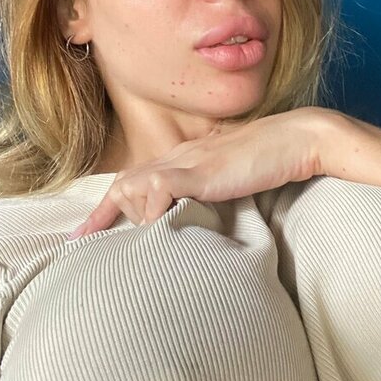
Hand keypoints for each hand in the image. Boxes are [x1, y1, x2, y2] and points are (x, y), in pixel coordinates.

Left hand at [67, 108, 324, 237]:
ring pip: (135, 188)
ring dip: (135, 217)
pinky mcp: (199, 171)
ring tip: (144, 240)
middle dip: (104, 214)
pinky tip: (161, 227)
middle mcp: (179, 156)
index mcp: (186, 158)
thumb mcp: (232, 181)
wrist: (296, 139)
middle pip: (125, 183)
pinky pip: (158, 189)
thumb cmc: (272, 160)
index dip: (110, 206)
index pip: (136, 178)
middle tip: (85, 241)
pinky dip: (153, 211)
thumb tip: (197, 220)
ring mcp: (187, 161)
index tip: (89, 231)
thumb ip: (211, 195)